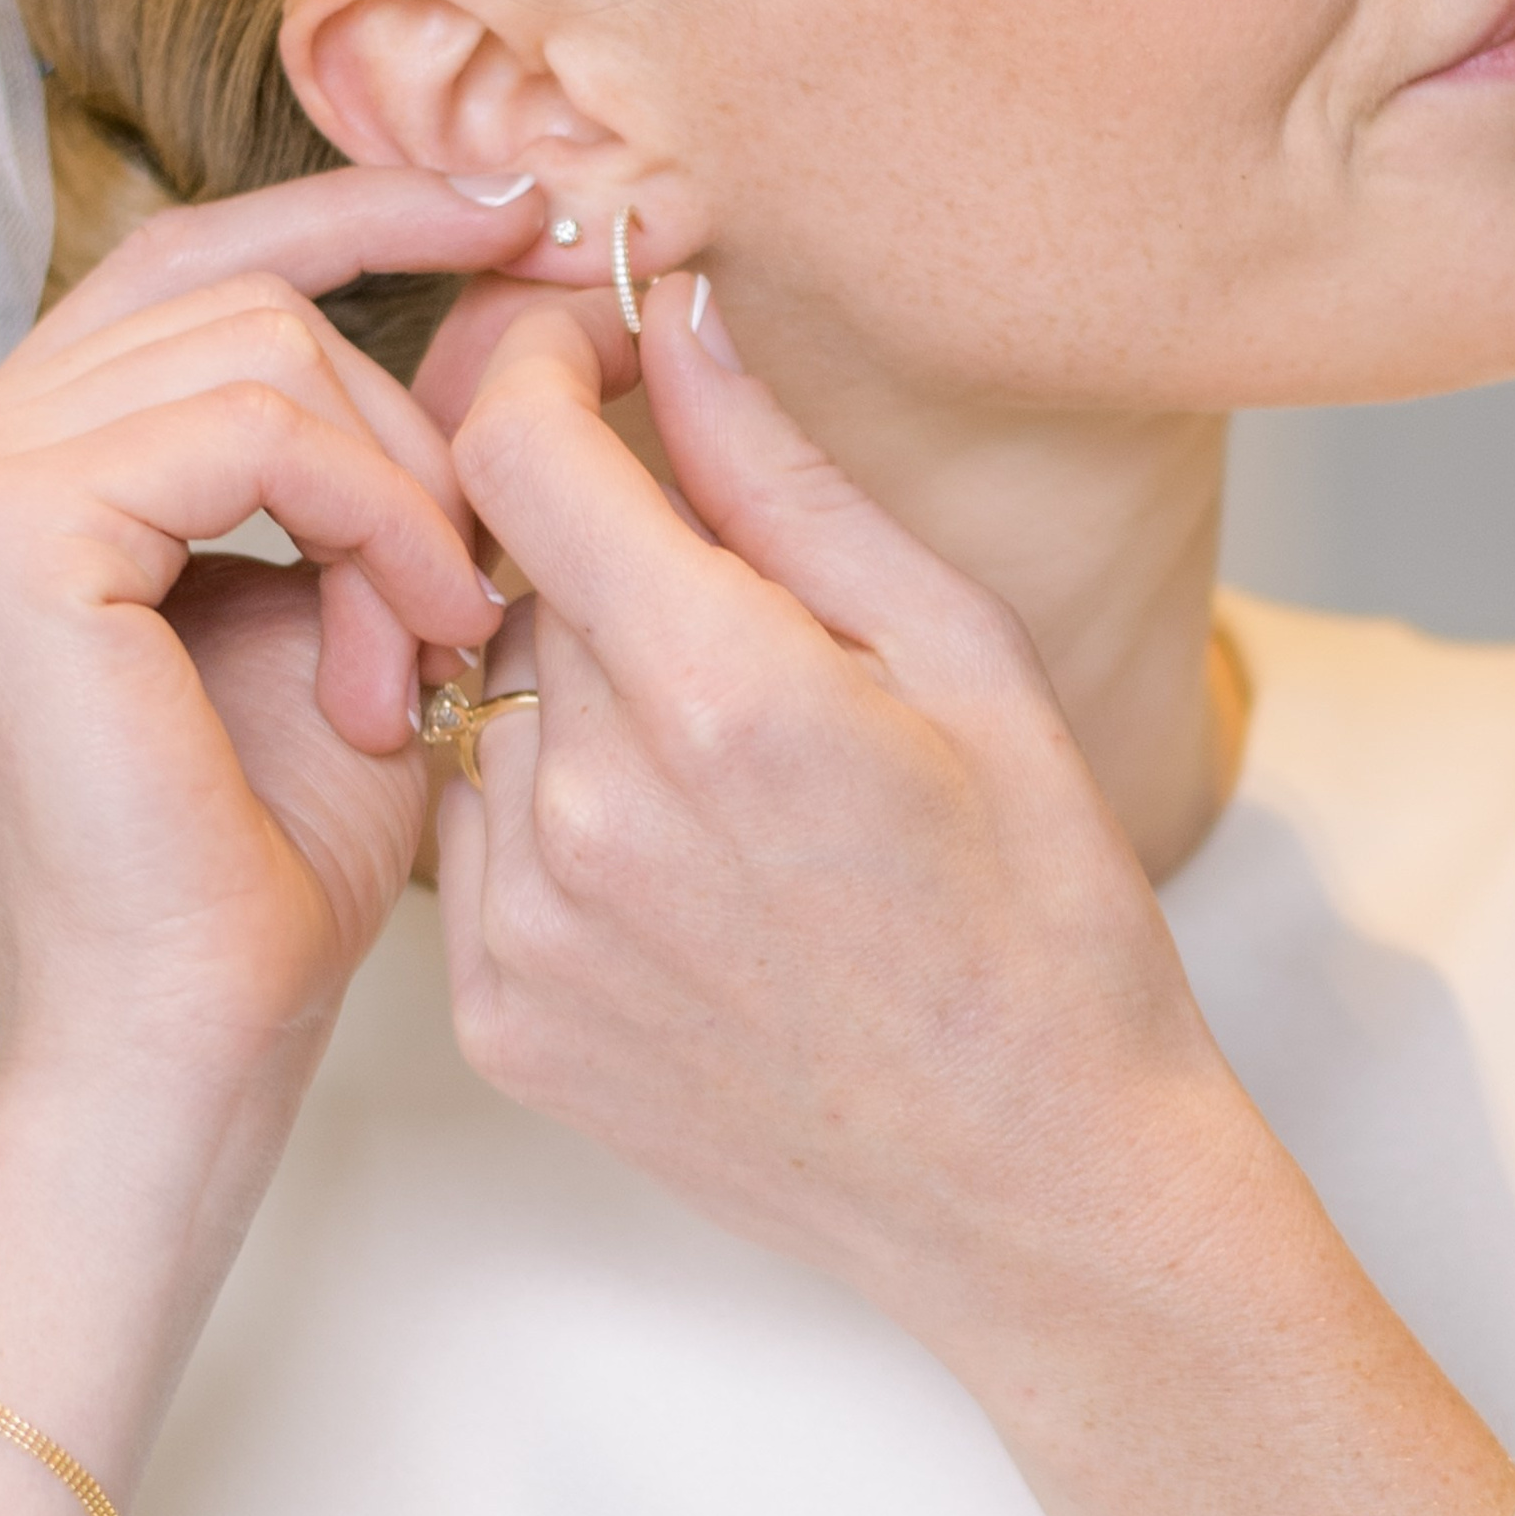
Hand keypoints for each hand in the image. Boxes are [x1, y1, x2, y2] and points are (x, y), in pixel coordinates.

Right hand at [0, 169, 548, 1091]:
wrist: (186, 1048)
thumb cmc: (262, 882)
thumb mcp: (327, 619)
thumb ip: (358, 470)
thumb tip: (494, 293)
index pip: (184, 273)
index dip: (357, 219)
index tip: (525, 213)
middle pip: (236, 302)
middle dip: (399, 438)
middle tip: (462, 609)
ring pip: (263, 353)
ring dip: (395, 505)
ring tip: (419, 662)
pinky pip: (258, 428)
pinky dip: (372, 524)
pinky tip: (402, 651)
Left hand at [440, 290, 1233, 1347]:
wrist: (1033, 1192)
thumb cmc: (1043, 925)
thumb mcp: (969, 660)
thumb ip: (791, 485)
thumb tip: (676, 323)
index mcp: (725, 700)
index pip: (516, 449)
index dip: (536, 366)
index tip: (586, 354)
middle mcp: (592, 817)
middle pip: (503, 573)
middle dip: (594, 547)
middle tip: (730, 613)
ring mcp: (527, 933)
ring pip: (479, 704)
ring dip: (569, 687)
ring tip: (721, 772)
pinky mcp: (501, 1020)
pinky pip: (471, 838)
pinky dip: (548, 813)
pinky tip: (681, 869)